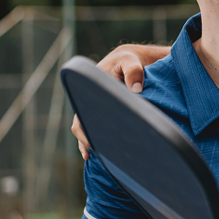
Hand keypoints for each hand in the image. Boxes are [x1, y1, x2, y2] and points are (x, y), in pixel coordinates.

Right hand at [70, 44, 149, 159]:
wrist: (128, 61)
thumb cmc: (127, 61)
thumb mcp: (130, 61)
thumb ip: (133, 71)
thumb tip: (136, 90)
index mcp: (90, 90)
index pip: (82, 113)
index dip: (84, 129)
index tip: (92, 141)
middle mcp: (89, 101)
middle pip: (81, 125)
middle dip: (88, 140)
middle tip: (100, 152)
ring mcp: (96, 109)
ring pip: (89, 130)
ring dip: (92, 143)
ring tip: (103, 157)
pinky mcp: (105, 114)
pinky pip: (98, 129)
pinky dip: (97, 142)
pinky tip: (99, 155)